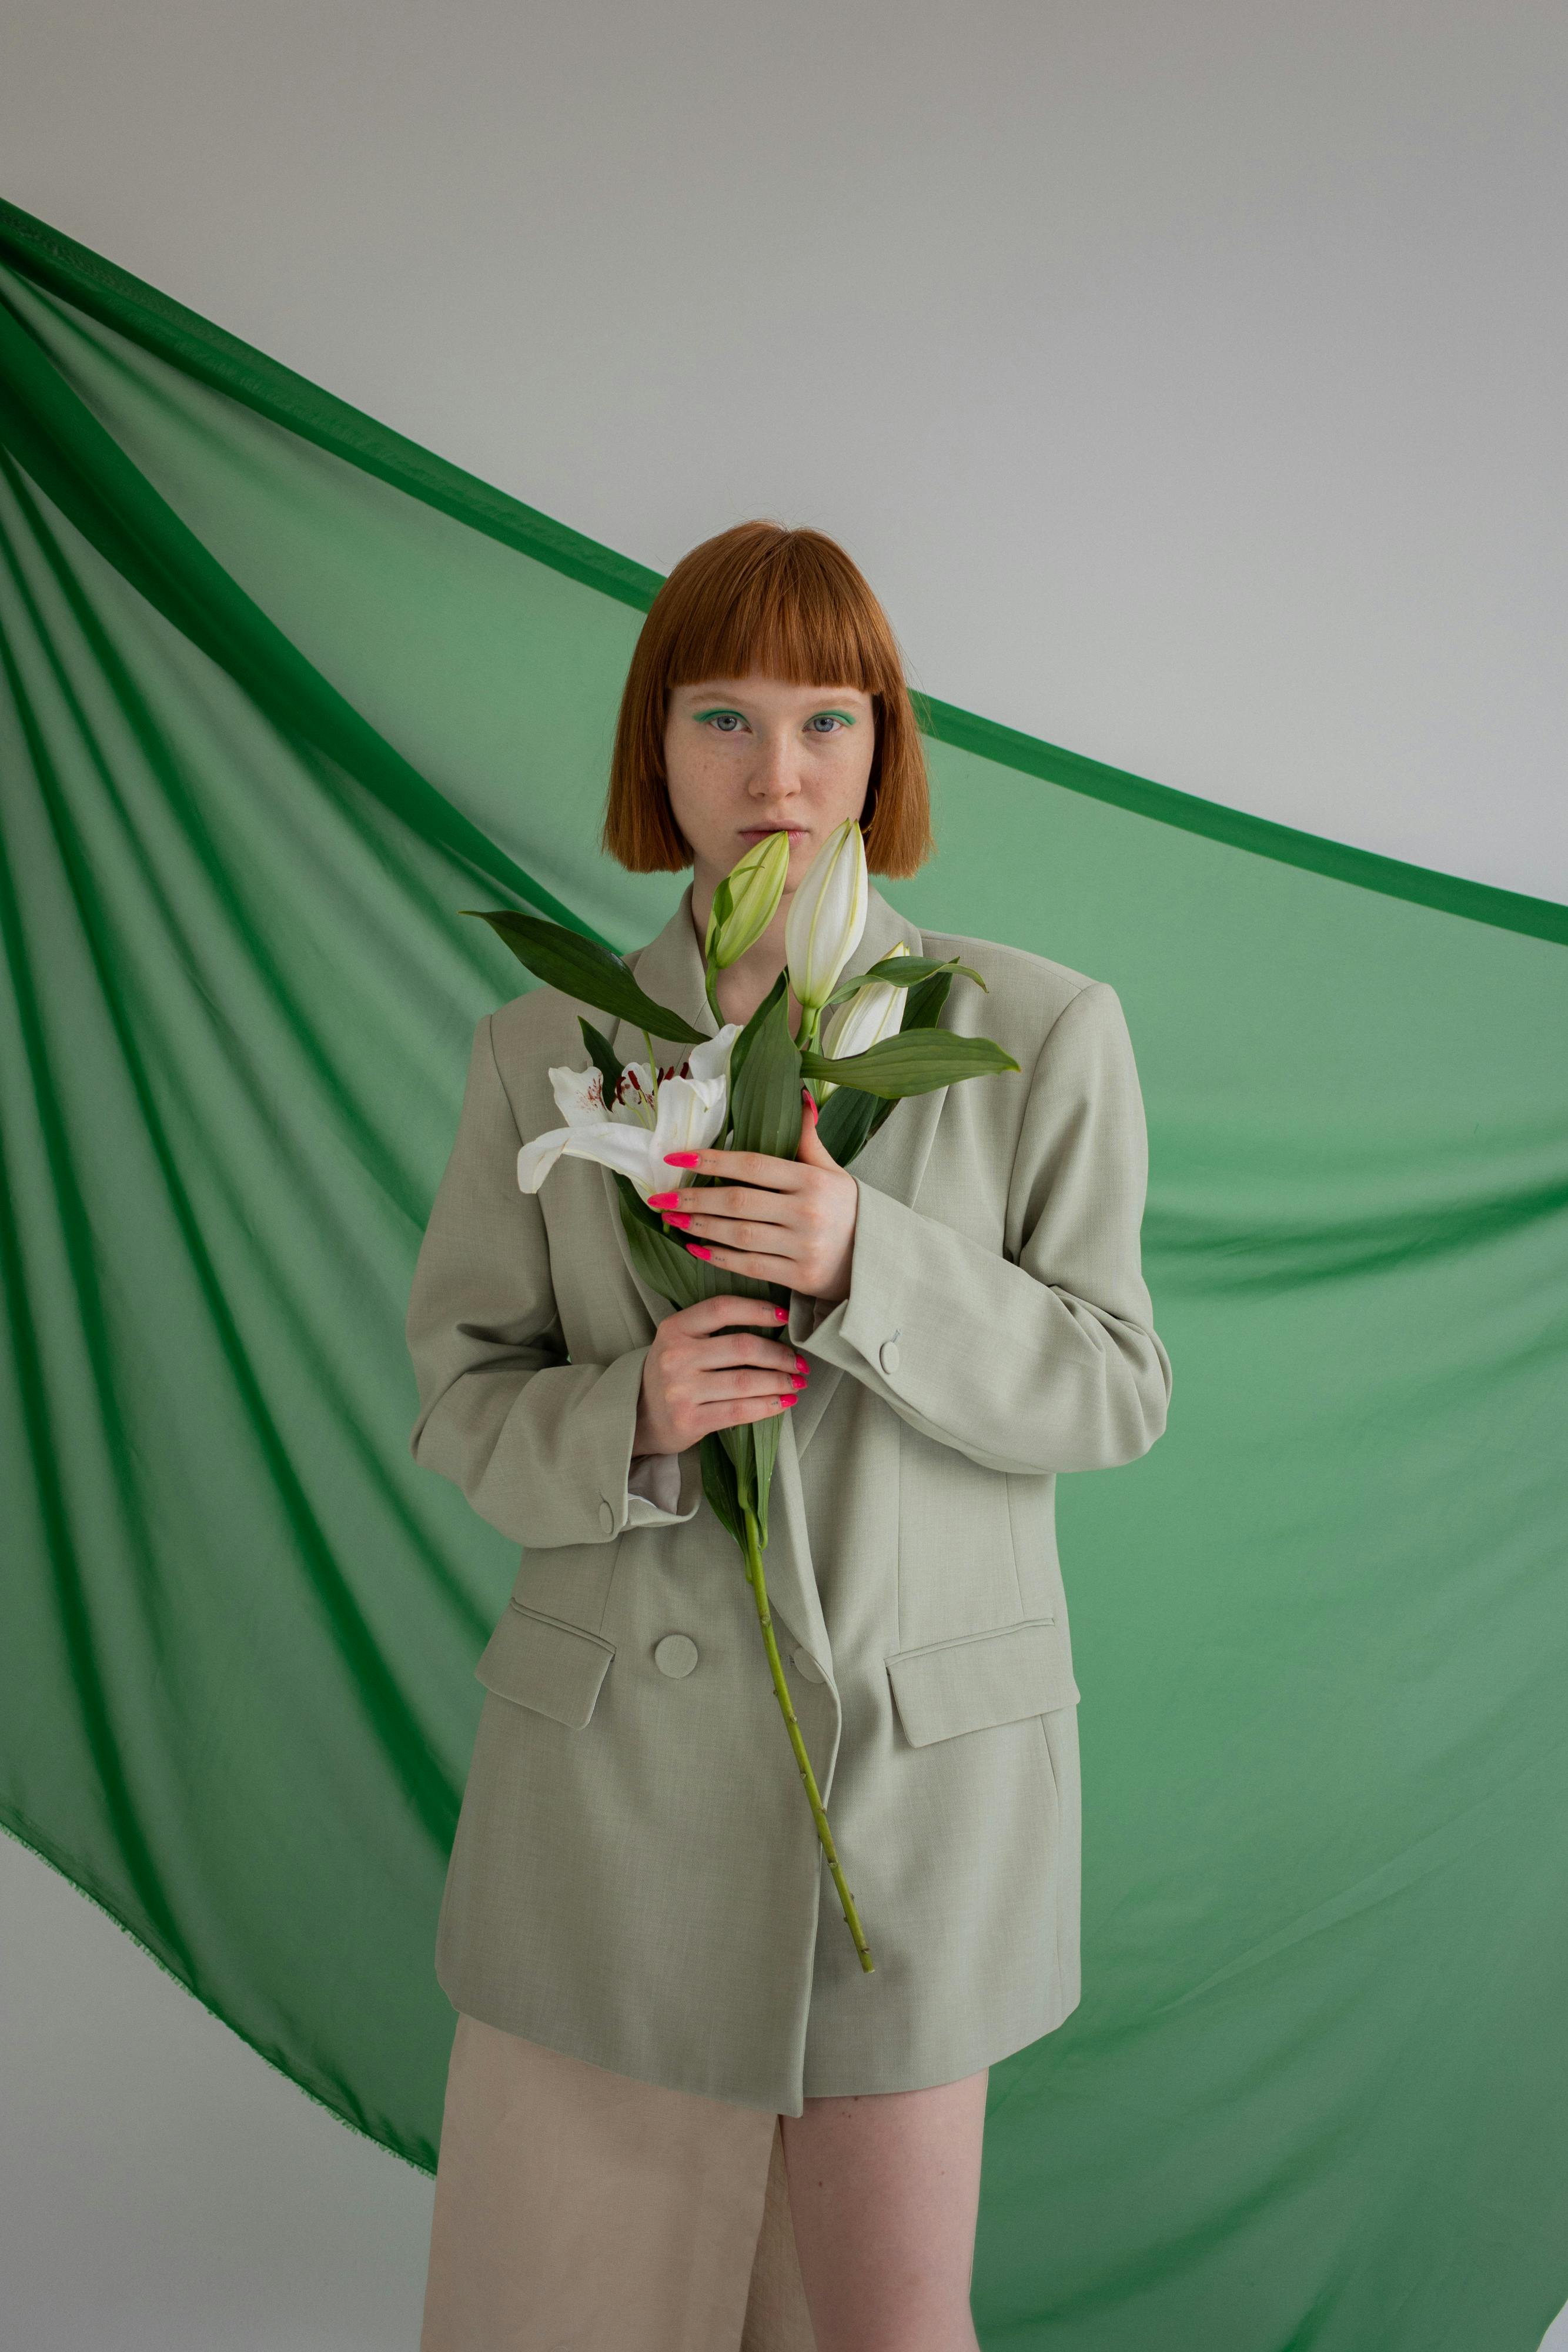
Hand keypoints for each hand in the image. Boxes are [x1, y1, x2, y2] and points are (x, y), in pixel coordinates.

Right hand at [633, 1294, 808, 1456]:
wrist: (638, 1416)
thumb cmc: (672, 1374)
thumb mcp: (679, 1341)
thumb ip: (714, 1329)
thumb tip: (775, 1323)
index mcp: (674, 1328)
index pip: (722, 1308)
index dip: (759, 1309)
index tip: (785, 1317)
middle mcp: (675, 1357)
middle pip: (742, 1347)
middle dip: (780, 1355)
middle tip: (800, 1362)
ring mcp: (680, 1391)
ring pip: (745, 1382)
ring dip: (780, 1382)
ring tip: (798, 1383)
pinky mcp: (689, 1421)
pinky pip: (739, 1411)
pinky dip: (768, 1406)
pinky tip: (783, 1402)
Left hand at [648, 1089, 858, 1303]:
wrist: (877, 1262)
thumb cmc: (849, 1211)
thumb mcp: (834, 1172)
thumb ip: (809, 1139)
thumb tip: (800, 1097)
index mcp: (812, 1180)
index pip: (752, 1165)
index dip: (712, 1159)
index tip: (676, 1156)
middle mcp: (807, 1212)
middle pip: (737, 1201)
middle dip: (694, 1197)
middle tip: (660, 1196)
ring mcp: (803, 1246)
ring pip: (738, 1235)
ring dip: (699, 1225)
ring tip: (672, 1217)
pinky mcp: (800, 1277)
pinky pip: (749, 1266)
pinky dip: (719, 1258)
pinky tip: (695, 1247)